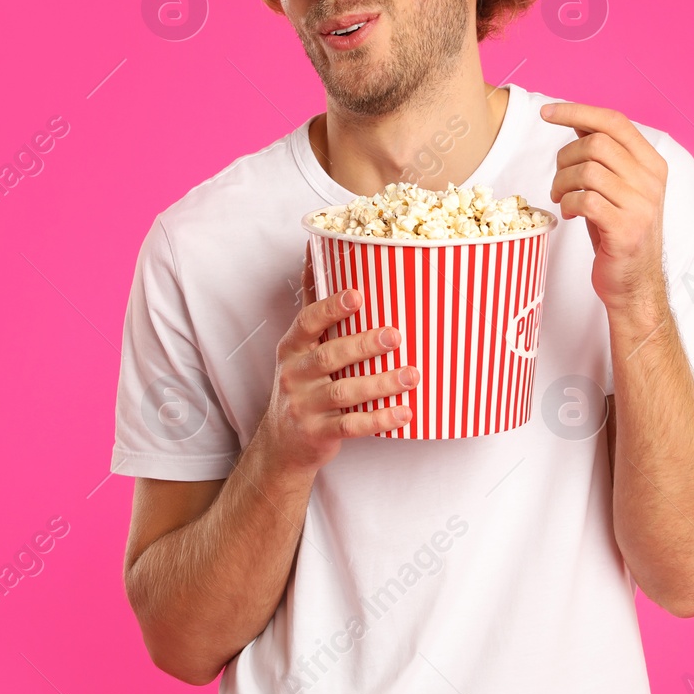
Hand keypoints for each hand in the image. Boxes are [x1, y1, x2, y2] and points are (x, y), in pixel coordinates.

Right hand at [254, 245, 419, 475]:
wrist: (282, 444)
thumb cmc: (300, 384)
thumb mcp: (298, 347)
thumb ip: (313, 307)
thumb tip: (316, 250)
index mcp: (292, 347)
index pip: (308, 322)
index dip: (331, 308)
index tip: (357, 295)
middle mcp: (295, 374)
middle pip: (330, 357)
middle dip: (364, 345)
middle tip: (396, 335)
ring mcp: (305, 406)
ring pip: (344, 393)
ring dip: (380, 383)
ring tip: (412, 375)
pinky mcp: (319, 434)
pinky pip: (352, 427)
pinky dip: (379, 419)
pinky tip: (405, 412)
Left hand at [540, 102, 668, 314]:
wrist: (634, 282)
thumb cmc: (619, 231)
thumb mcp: (616, 187)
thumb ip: (603, 154)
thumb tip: (576, 119)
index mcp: (652, 163)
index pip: (614, 121)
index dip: (577, 110)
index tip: (547, 112)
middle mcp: (651, 180)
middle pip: (596, 143)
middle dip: (564, 158)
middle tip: (559, 180)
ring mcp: (641, 205)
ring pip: (588, 170)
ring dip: (563, 182)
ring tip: (562, 197)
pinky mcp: (625, 229)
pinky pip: (585, 200)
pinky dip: (568, 204)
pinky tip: (571, 213)